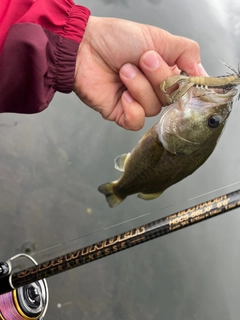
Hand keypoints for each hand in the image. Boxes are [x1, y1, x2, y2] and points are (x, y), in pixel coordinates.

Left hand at [74, 16, 206, 129]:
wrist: (84, 46)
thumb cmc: (117, 38)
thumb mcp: (159, 37)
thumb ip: (186, 53)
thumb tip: (202, 74)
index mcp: (165, 72)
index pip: (186, 88)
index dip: (183, 83)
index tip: (177, 70)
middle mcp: (153, 89)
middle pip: (171, 99)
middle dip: (158, 77)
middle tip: (142, 58)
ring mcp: (137, 103)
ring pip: (153, 109)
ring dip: (139, 87)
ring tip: (123, 70)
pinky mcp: (121, 114)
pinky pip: (136, 122)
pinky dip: (131, 108)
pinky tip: (121, 94)